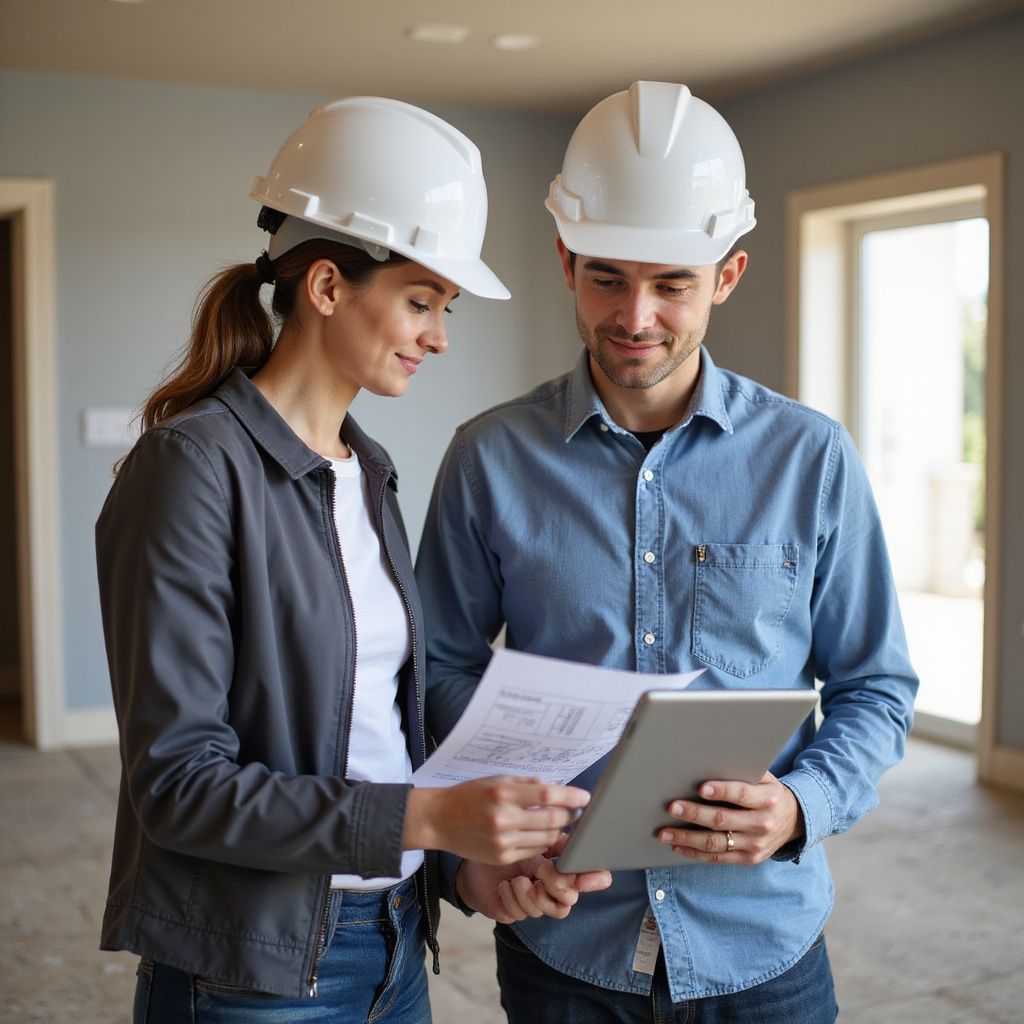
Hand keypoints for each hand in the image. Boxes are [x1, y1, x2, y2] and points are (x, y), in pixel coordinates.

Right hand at [403, 775, 590, 864]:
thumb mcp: (496, 780)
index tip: (585, 797)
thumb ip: (526, 784)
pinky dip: (542, 842)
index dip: (571, 797)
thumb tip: (555, 789)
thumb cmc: (469, 795)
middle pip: (552, 819)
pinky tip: (542, 834)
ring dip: (558, 830)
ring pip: (546, 838)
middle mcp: (504, 818)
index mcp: (504, 794)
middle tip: (575, 810)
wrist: (439, 820)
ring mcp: (503, 841)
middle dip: (569, 815)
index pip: (548, 796)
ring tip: (560, 821)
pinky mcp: (501, 857)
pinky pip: (533, 850)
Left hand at [456, 839, 612, 923]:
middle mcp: (550, 885)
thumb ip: (551, 825)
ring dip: (534, 895)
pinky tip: (504, 885)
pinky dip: (513, 898)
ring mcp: (532, 900)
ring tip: (518, 878)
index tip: (584, 876)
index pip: (590, 877)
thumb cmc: (504, 837)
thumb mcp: (528, 828)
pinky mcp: (512, 911)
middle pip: (571, 898)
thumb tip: (573, 811)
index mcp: (559, 864)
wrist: (472, 853)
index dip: (594, 879)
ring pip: (548, 910)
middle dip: (560, 886)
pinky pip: (521, 914)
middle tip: (543, 869)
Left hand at [656, 772, 803, 864]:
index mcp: (767, 799)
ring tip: (664, 832)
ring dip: (687, 838)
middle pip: (723, 820)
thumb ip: (742, 771)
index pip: (741, 794)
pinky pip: (718, 858)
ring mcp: (755, 845)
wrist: (795, 821)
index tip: (701, 788)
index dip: (721, 791)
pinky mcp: (748, 859)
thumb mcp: (764, 778)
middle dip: (694, 814)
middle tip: (672, 807)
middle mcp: (762, 824)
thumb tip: (708, 759)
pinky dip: (695, 853)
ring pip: (716, 843)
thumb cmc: (768, 792)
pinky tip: (678, 846)